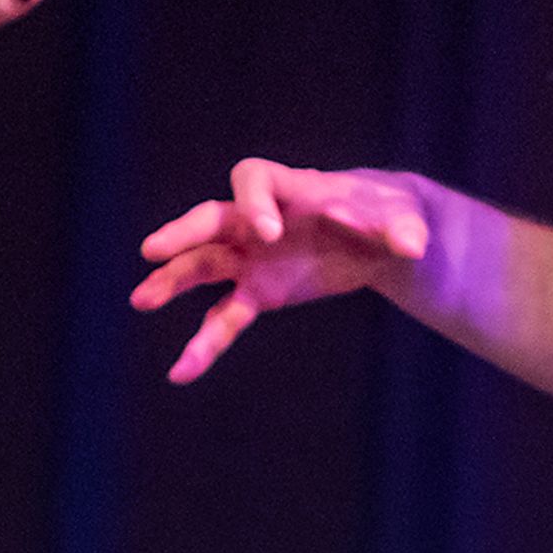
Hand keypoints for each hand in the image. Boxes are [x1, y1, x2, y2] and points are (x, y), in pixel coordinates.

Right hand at [130, 160, 431, 382]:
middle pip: (211, 219)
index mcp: (290, 188)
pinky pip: (225, 318)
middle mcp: (259, 219)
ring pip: (203, 267)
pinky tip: (182, 372)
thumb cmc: (388, 213)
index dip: (254, 202)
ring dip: (172, 283)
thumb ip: (403, 230)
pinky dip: (205, 344)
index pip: (253, 180)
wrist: (382, 236)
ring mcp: (253, 256)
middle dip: (183, 234)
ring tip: (140, 300)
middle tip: (153, 250)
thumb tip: (412, 247)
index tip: (265, 232)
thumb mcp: (403, 217)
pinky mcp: (259, 291)